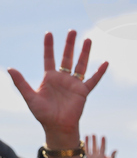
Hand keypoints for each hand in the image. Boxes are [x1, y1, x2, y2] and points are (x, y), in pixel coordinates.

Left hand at [8, 31, 108, 150]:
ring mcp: (74, 84)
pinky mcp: (83, 91)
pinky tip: (105, 63)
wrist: (57, 126)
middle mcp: (63, 78)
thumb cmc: (42, 114)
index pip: (49, 57)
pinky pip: (93, 80)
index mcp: (50, 77)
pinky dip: (99, 72)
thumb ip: (21, 83)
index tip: (49, 33)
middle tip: (72, 31)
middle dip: (69, 44)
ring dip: (84, 52)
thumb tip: (9, 68)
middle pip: (67, 57)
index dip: (49, 46)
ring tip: (88, 40)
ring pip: (81, 65)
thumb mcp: (29, 97)